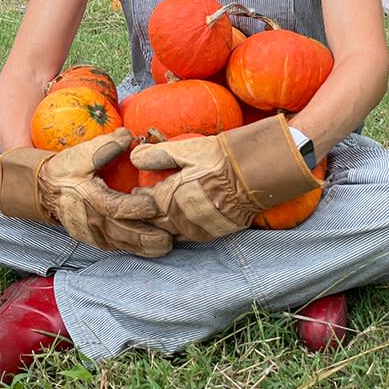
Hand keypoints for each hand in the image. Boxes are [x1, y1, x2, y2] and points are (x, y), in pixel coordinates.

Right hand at [0, 131, 172, 257]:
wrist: (45, 190)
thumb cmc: (67, 170)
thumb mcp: (82, 154)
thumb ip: (106, 145)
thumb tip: (129, 136)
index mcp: (90, 197)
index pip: (115, 207)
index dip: (135, 207)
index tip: (154, 205)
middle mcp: (92, 219)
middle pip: (122, 232)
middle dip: (146, 238)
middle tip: (168, 240)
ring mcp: (93, 232)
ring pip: (121, 244)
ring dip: (144, 247)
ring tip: (165, 247)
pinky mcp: (95, 239)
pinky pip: (116, 246)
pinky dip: (133, 249)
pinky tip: (151, 249)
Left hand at [131, 116, 321, 241]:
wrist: (253, 176)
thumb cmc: (219, 159)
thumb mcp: (186, 151)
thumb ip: (158, 155)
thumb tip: (134, 157)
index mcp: (169, 198)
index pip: (144, 204)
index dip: (138, 197)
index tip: (134, 191)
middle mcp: (180, 219)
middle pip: (154, 222)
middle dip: (147, 214)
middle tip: (142, 206)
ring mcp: (196, 229)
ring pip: (170, 232)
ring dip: (163, 224)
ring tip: (161, 213)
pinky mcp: (211, 234)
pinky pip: (188, 237)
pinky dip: (180, 230)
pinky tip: (180, 221)